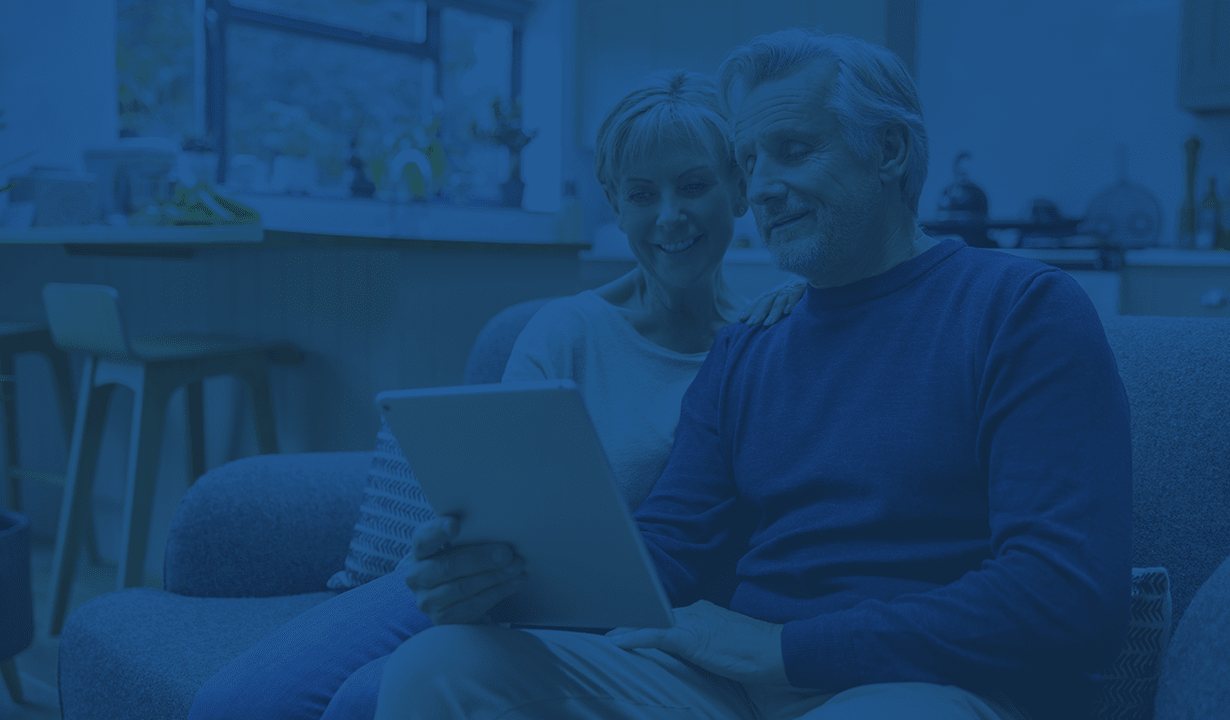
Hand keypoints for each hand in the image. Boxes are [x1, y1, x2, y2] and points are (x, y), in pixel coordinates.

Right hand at [403, 516, 528, 624]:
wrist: (445, 592)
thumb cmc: (456, 559)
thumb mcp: (455, 545)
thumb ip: (468, 535)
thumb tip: (498, 528)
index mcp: (420, 551)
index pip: (424, 539)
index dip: (438, 531)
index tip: (455, 524)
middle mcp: (418, 576)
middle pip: (449, 567)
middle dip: (481, 559)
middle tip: (506, 553)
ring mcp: (428, 600)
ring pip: (464, 588)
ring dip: (495, 577)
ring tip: (516, 566)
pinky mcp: (444, 618)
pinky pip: (474, 605)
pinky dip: (498, 592)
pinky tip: (514, 582)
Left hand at [607, 600, 788, 685]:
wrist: (778, 650)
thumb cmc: (758, 653)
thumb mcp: (727, 643)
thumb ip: (708, 642)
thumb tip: (698, 651)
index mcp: (703, 611)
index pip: (668, 612)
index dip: (648, 617)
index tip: (629, 623)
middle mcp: (695, 611)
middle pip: (655, 614)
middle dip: (632, 621)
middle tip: (610, 628)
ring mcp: (692, 623)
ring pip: (650, 621)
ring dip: (627, 629)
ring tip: (608, 636)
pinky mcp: (691, 638)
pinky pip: (656, 635)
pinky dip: (634, 638)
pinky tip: (617, 643)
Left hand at [737, 277, 807, 326]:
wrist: (816, 270)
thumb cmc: (800, 289)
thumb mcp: (786, 296)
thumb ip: (776, 306)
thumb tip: (765, 321)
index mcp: (775, 292)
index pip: (760, 299)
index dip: (750, 308)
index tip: (741, 319)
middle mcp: (781, 289)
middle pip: (767, 300)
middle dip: (758, 312)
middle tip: (750, 324)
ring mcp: (792, 287)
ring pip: (780, 298)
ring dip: (773, 311)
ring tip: (767, 323)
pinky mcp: (804, 286)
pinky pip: (797, 294)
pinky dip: (791, 302)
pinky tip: (788, 312)